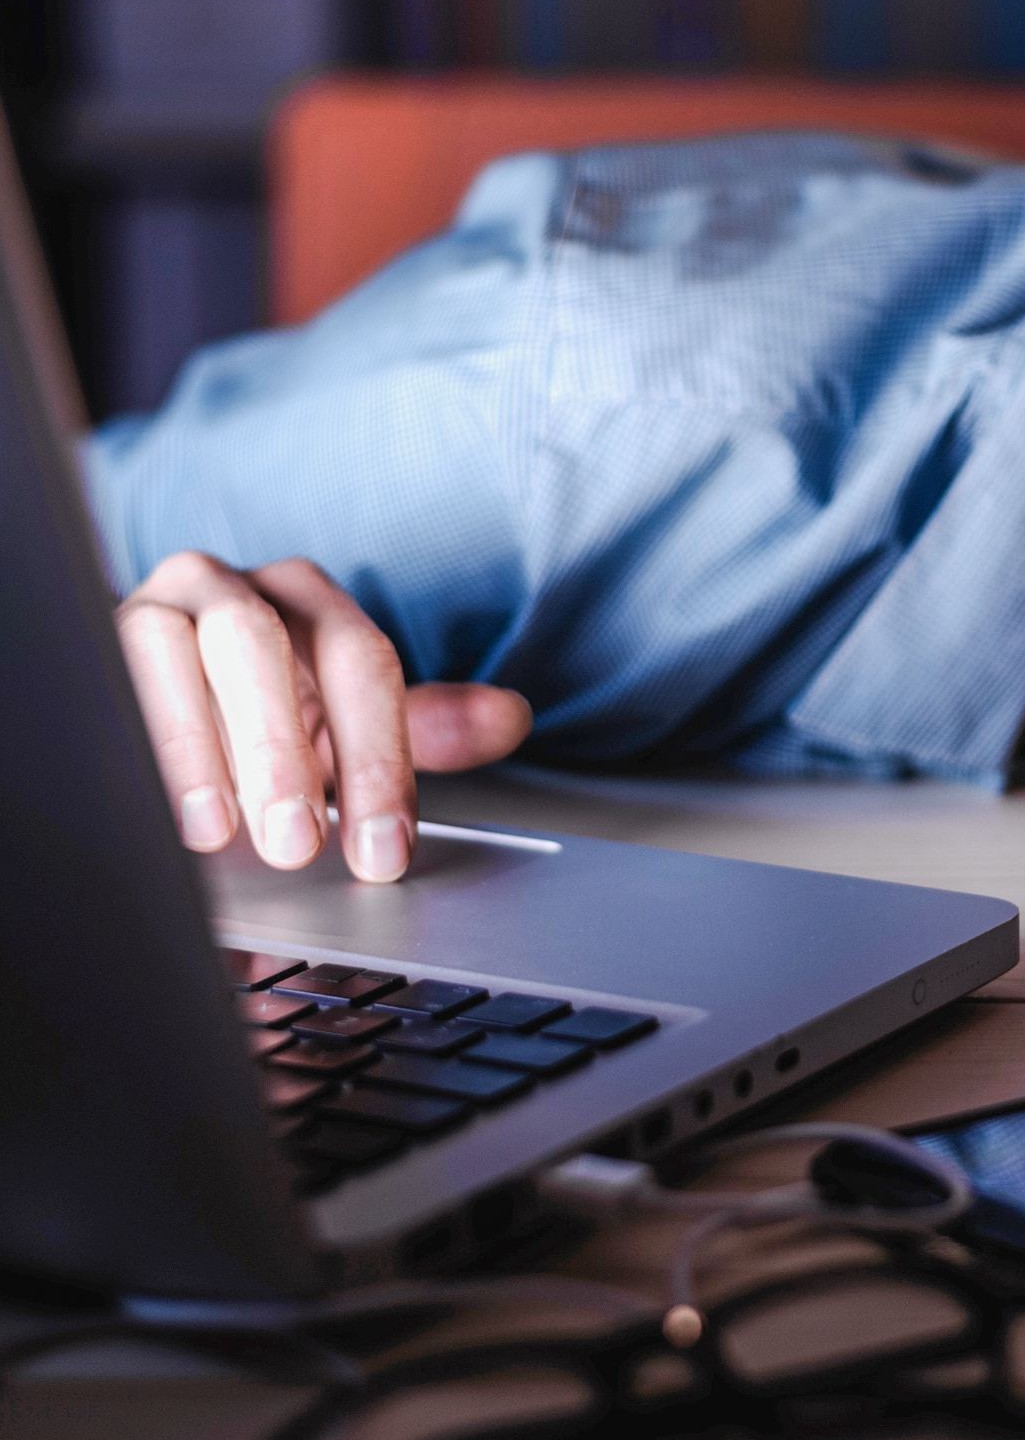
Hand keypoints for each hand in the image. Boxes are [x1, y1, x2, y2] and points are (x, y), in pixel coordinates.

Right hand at [115, 551, 533, 881]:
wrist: (168, 690)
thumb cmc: (269, 710)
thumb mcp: (348, 724)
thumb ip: (423, 726)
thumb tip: (512, 719)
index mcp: (312, 601)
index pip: (361, 663)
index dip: (377, 760)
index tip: (385, 850)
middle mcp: (236, 588)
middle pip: (264, 647)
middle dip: (284, 752)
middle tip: (299, 845)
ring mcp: (159, 606)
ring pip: (179, 652)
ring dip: (202, 748)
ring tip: (222, 834)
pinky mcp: (98, 638)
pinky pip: (112, 678)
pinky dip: (140, 745)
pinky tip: (160, 808)